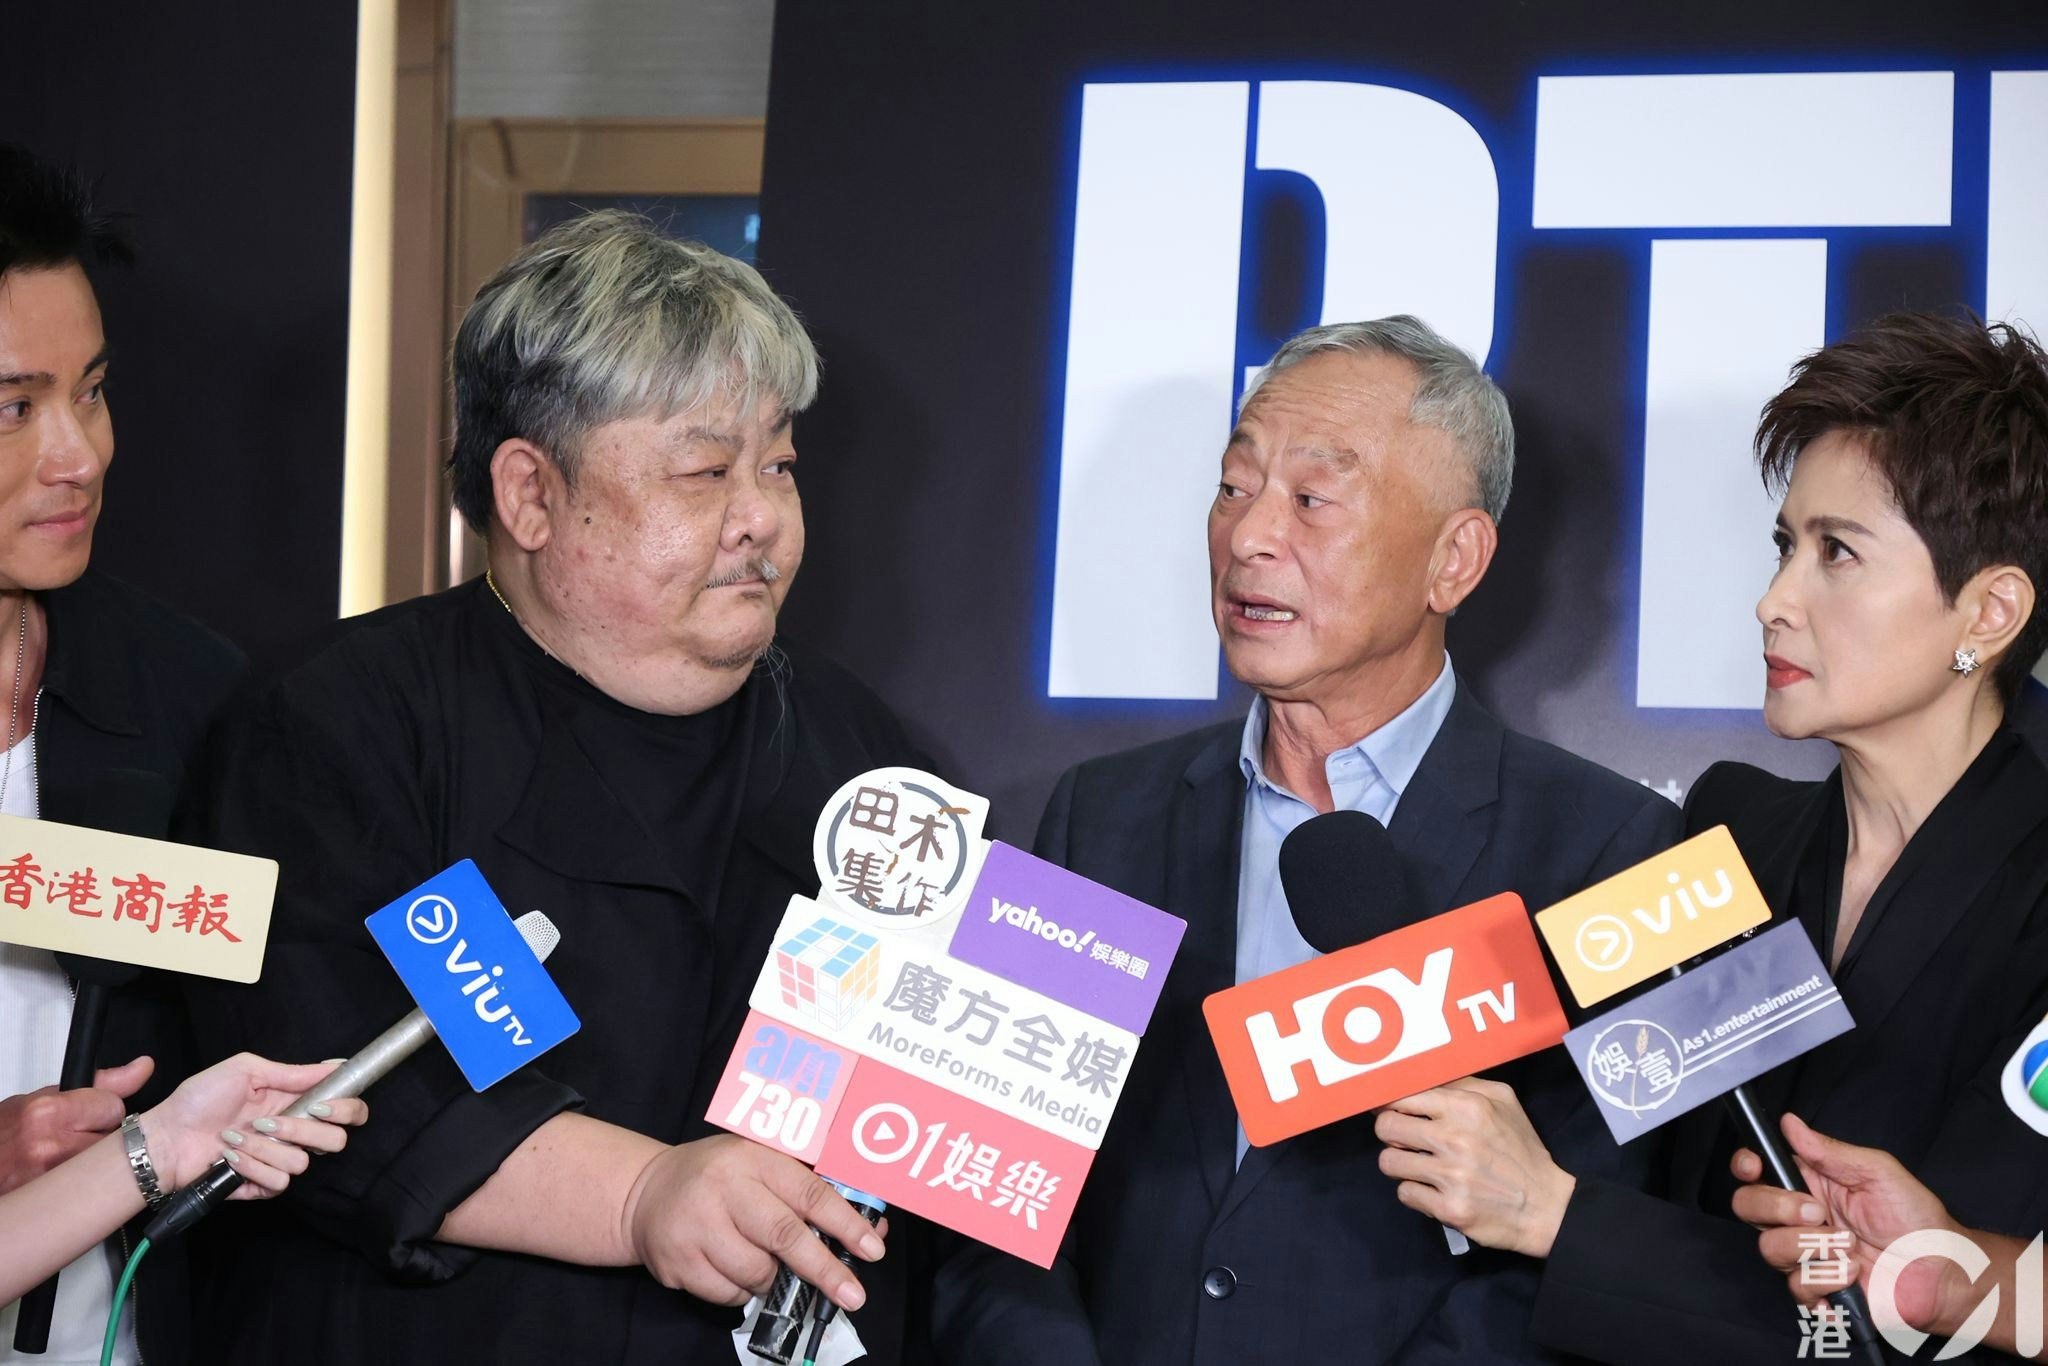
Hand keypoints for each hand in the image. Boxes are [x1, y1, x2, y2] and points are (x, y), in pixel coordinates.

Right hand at [0, 1054, 153, 1194]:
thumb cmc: (1, 1136)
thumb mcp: (40, 1100)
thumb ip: (98, 1085)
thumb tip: (142, 1067)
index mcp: (48, 1113)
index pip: (115, 1106)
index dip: (106, 1110)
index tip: (92, 1115)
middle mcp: (50, 1146)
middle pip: (116, 1138)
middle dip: (104, 1137)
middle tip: (77, 1139)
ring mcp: (52, 1178)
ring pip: (106, 1165)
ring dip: (96, 1162)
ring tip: (67, 1158)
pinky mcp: (54, 1203)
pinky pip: (94, 1189)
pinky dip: (87, 1184)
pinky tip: (69, 1180)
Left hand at [141, 1054, 367, 1195]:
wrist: (165, 1136)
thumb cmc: (199, 1099)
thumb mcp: (245, 1070)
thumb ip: (293, 1072)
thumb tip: (336, 1065)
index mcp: (296, 1103)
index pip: (347, 1110)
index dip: (347, 1109)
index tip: (322, 1106)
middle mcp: (294, 1133)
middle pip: (335, 1141)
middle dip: (303, 1131)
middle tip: (270, 1122)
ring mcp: (278, 1160)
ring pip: (302, 1163)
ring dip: (264, 1148)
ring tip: (234, 1138)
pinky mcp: (261, 1185)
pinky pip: (277, 1182)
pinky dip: (251, 1167)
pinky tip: (228, 1157)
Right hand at [622, 1133, 884, 1311]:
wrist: (645, 1192)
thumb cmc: (719, 1178)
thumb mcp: (761, 1165)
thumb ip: (811, 1192)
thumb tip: (871, 1230)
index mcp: (752, 1159)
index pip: (809, 1192)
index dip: (846, 1223)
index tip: (873, 1248)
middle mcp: (724, 1188)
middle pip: (784, 1235)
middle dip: (825, 1269)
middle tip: (853, 1295)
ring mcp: (696, 1226)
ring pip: (756, 1271)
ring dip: (772, 1277)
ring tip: (762, 1261)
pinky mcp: (677, 1261)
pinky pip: (728, 1293)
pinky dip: (741, 1290)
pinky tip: (730, 1267)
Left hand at [1374, 1076, 1574, 1257]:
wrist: (1547, 1206)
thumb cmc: (1520, 1150)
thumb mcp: (1503, 1101)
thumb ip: (1462, 1084)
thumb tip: (1422, 1077)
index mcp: (1467, 1107)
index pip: (1401, 1096)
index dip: (1389, 1103)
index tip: (1390, 1110)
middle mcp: (1455, 1139)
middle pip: (1386, 1127)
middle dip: (1391, 1133)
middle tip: (1405, 1140)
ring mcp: (1451, 1176)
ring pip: (1388, 1162)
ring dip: (1400, 1164)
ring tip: (1419, 1166)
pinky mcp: (1449, 1208)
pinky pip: (1405, 1193)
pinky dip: (1414, 1192)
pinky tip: (1432, 1190)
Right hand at [1731, 1113, 1962, 1330]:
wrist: (1943, 1273)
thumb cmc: (1918, 1219)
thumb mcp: (1878, 1172)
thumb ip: (1830, 1151)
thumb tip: (1790, 1123)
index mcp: (1809, 1184)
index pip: (1756, 1171)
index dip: (1746, 1166)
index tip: (1754, 1166)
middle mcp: (1799, 1219)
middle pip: (1748, 1207)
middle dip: (1776, 1208)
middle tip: (1818, 1213)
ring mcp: (1806, 1255)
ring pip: (1769, 1248)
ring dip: (1813, 1248)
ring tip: (1851, 1248)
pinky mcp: (1818, 1290)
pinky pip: (1797, 1287)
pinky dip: (1827, 1281)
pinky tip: (1854, 1275)